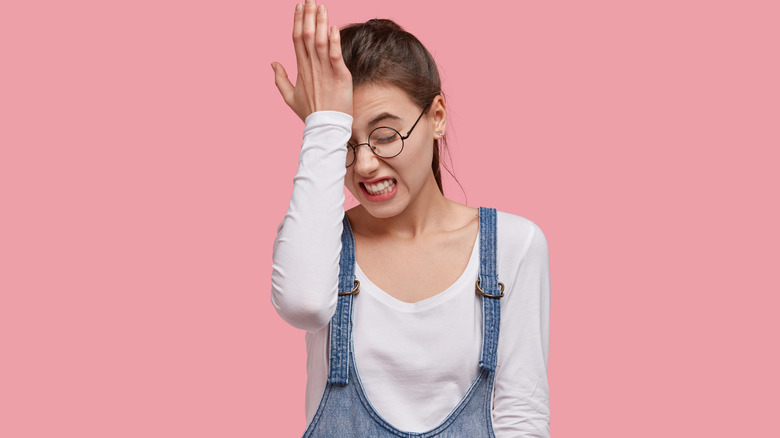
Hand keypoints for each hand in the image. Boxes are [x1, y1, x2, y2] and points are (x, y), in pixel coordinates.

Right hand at [271, 0, 352, 121]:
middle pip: (307, 35)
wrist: (325, 128)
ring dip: (321, 22)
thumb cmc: (310, 113)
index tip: (299, 7)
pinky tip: (332, 27)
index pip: (297, 39)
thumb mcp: (289, 96)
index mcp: (300, 68)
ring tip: (320, 6)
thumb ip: (280, 78)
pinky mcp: (340, 76)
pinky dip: (334, 41)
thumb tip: (272, 62)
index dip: (298, 21)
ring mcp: (325, 71)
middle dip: (308, 16)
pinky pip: (335, 55)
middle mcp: (311, 66)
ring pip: (321, 41)